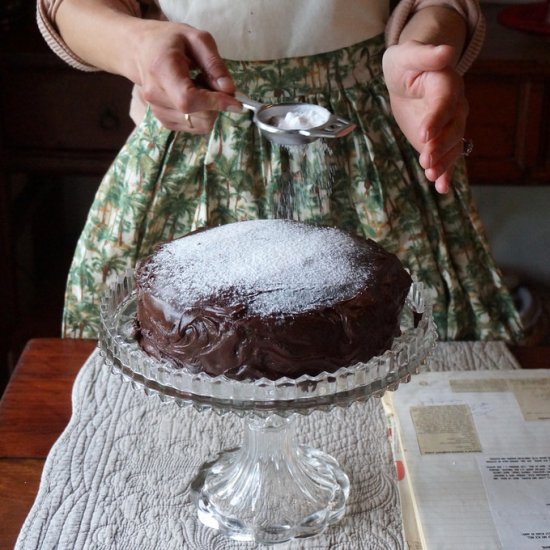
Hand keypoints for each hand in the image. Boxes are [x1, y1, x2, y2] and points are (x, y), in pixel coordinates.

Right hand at [133, 20, 241, 132]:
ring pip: (199, 125)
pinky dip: (202, 115)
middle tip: (214, 83)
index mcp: (162, 70)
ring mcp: (157, 111)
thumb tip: (229, 90)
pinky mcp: (164, 122)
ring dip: (210, 110)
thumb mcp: (196, 39)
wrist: (140, 50)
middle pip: (198, 116)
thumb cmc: (169, 41)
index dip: (214, 104)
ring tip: (200, 88)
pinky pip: (194, 127)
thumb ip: (214, 64)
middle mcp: (155, 95)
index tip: (235, 102)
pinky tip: (194, 97)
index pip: (188, 99)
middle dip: (216, 104)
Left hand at [382, 41, 468, 192]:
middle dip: (440, 146)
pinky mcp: (439, 140)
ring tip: (432, 177)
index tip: (424, 134)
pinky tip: (442, 189)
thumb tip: (446, 51)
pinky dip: (446, 173)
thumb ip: (426, 55)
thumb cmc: (405, 63)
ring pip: (451, 147)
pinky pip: (447, 158)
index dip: (436, 119)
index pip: (445, 103)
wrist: (406, 77)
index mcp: (447, 84)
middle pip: (453, 129)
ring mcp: (448, 126)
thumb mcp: (408, 55)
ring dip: (443, 163)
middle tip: (425, 161)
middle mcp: (454, 107)